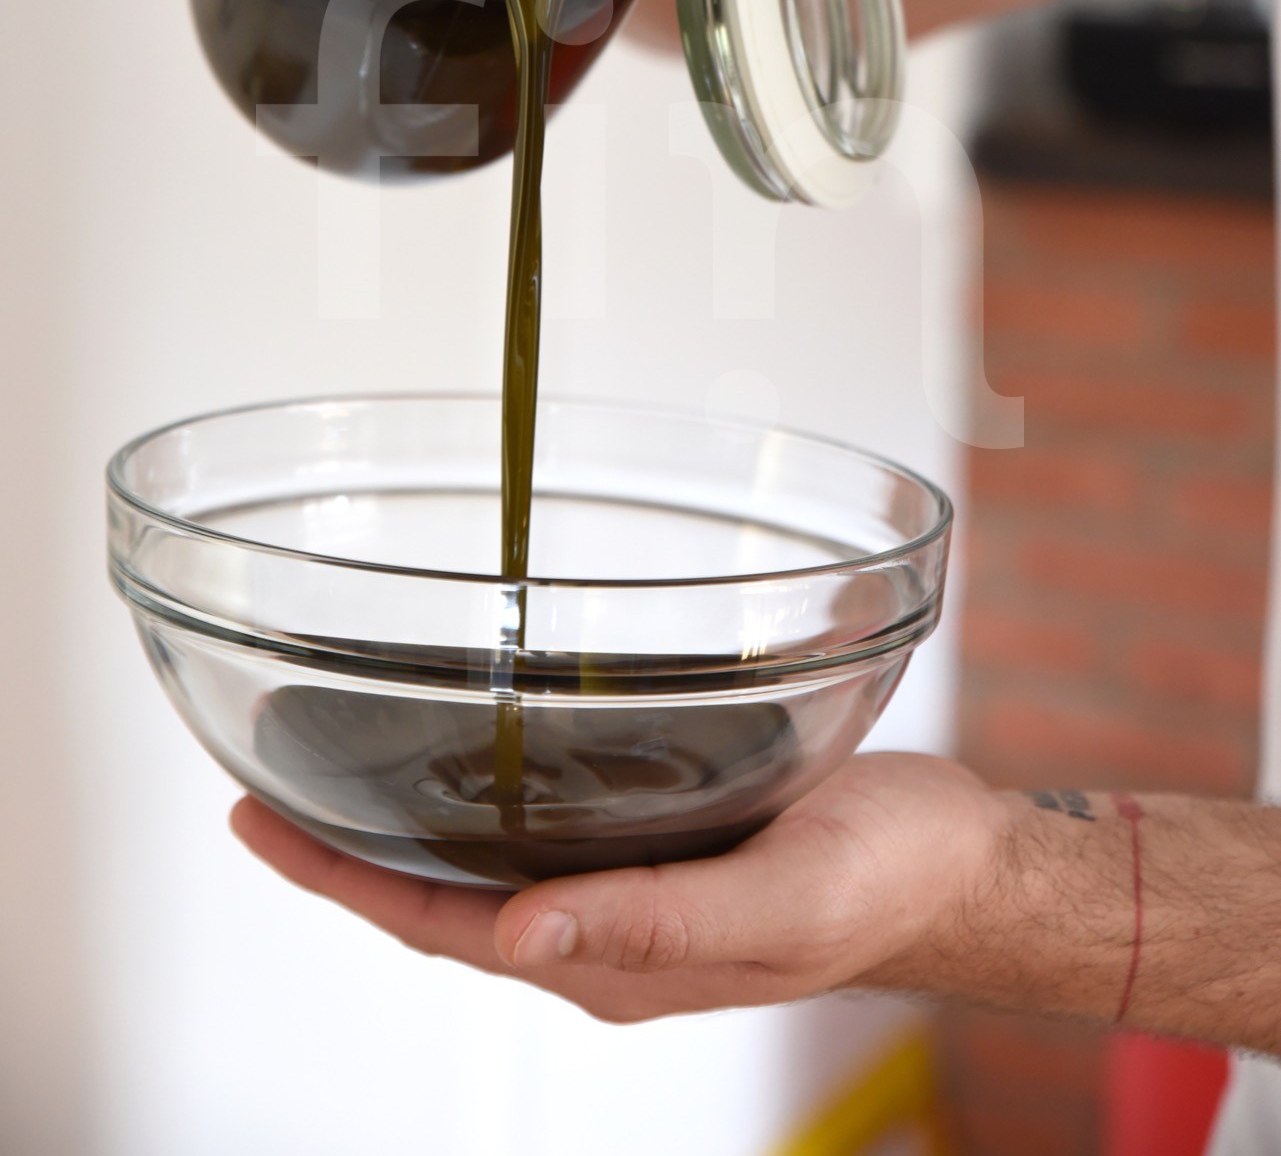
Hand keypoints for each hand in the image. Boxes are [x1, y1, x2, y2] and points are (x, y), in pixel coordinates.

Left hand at [230, 753, 1007, 1022]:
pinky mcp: (671, 834)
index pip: (441, 928)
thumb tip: (518, 943)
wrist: (962, 862)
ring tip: (345, 756)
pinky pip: (555, 819)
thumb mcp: (776, 906)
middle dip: (351, 851)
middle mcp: (609, 929)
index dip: (341, 882)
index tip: (258, 825)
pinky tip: (484, 738)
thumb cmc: (886, 883)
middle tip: (268, 782)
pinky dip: (493, 784)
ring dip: (412, 816)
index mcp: (618, 964)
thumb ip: (653, 925)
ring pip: (493, 858)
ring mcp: (638, 884)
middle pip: (446, 896)